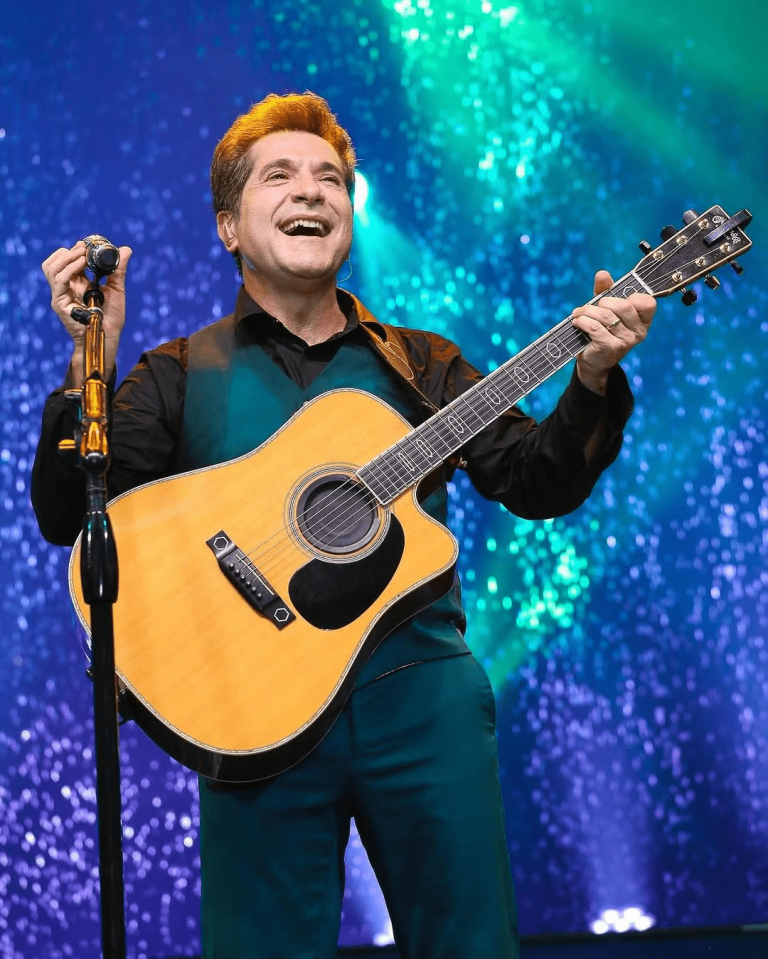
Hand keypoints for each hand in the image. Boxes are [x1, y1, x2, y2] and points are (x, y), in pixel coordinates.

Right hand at [41, 241, 132, 385]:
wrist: (108, 337)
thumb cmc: (111, 318)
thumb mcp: (116, 289)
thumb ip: (118, 270)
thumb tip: (126, 249)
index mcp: (75, 284)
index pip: (64, 262)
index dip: (72, 251)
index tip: (86, 245)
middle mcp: (65, 289)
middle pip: (52, 263)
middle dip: (67, 252)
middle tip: (83, 248)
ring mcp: (60, 296)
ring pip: (51, 268)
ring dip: (67, 258)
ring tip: (83, 255)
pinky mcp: (60, 304)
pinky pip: (59, 281)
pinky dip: (70, 269)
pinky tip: (82, 263)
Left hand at [571, 270, 654, 394]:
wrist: (594, 361)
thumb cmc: (602, 330)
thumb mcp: (606, 308)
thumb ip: (606, 290)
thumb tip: (602, 274)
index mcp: (643, 320)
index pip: (647, 302)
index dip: (631, 297)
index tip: (615, 299)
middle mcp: (639, 332)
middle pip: (623, 306)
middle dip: (603, 302)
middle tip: (591, 307)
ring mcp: (626, 341)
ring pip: (606, 316)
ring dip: (588, 311)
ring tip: (578, 313)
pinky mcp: (611, 347)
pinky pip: (595, 327)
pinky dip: (582, 321)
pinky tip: (577, 322)